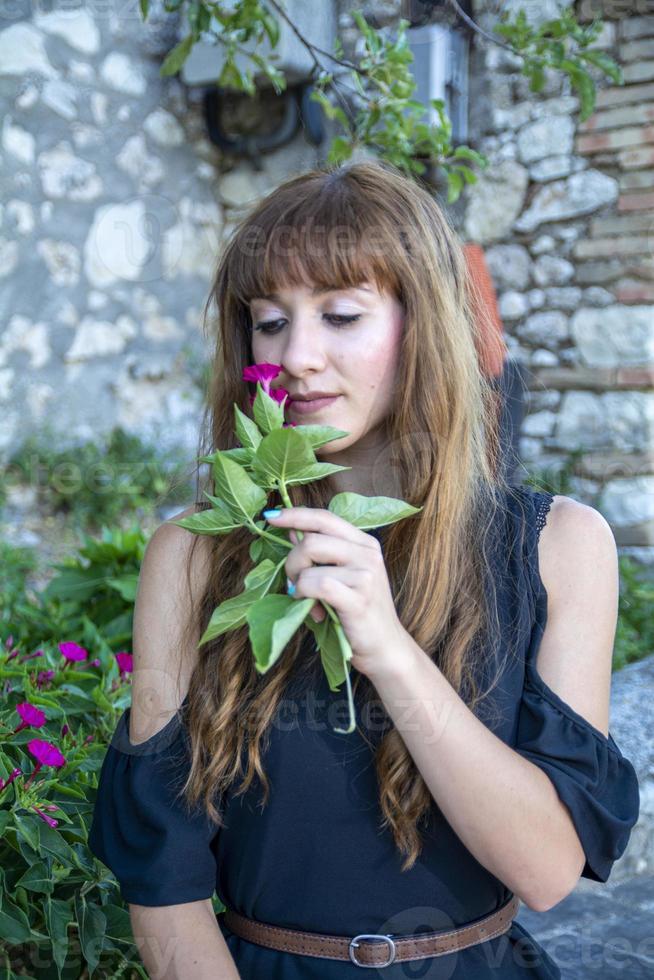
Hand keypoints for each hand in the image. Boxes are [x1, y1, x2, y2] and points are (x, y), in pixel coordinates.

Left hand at [264, 506, 410, 678]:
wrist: (384, 648)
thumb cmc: (357, 613)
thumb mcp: (341, 577)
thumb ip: (320, 555)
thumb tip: (291, 533)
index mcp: (364, 543)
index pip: (325, 518)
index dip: (295, 515)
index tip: (271, 518)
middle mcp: (368, 554)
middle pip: (311, 539)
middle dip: (292, 561)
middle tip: (293, 583)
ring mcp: (366, 575)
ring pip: (310, 562)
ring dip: (297, 582)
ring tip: (306, 600)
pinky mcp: (359, 598)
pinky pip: (316, 585)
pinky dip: (303, 595)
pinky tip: (311, 608)